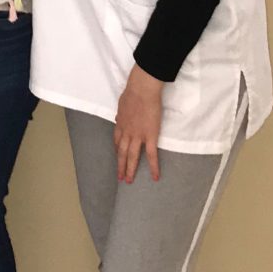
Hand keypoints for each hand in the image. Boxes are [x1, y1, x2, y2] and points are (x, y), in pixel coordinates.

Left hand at [114, 66, 163, 183]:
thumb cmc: (132, 92)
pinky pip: (151, 155)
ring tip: (129, 181)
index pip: (117, 141)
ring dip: (130, 169)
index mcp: (120, 124)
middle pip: (122, 152)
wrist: (142, 90)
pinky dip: (153, 167)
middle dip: (120, 165)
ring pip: (132, 157)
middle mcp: (126, 133)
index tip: (118, 156)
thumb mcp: (122, 103)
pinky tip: (155, 177)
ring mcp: (137, 136)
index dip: (117, 150)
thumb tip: (119, 116)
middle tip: (120, 177)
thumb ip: (121, 112)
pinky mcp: (150, 136)